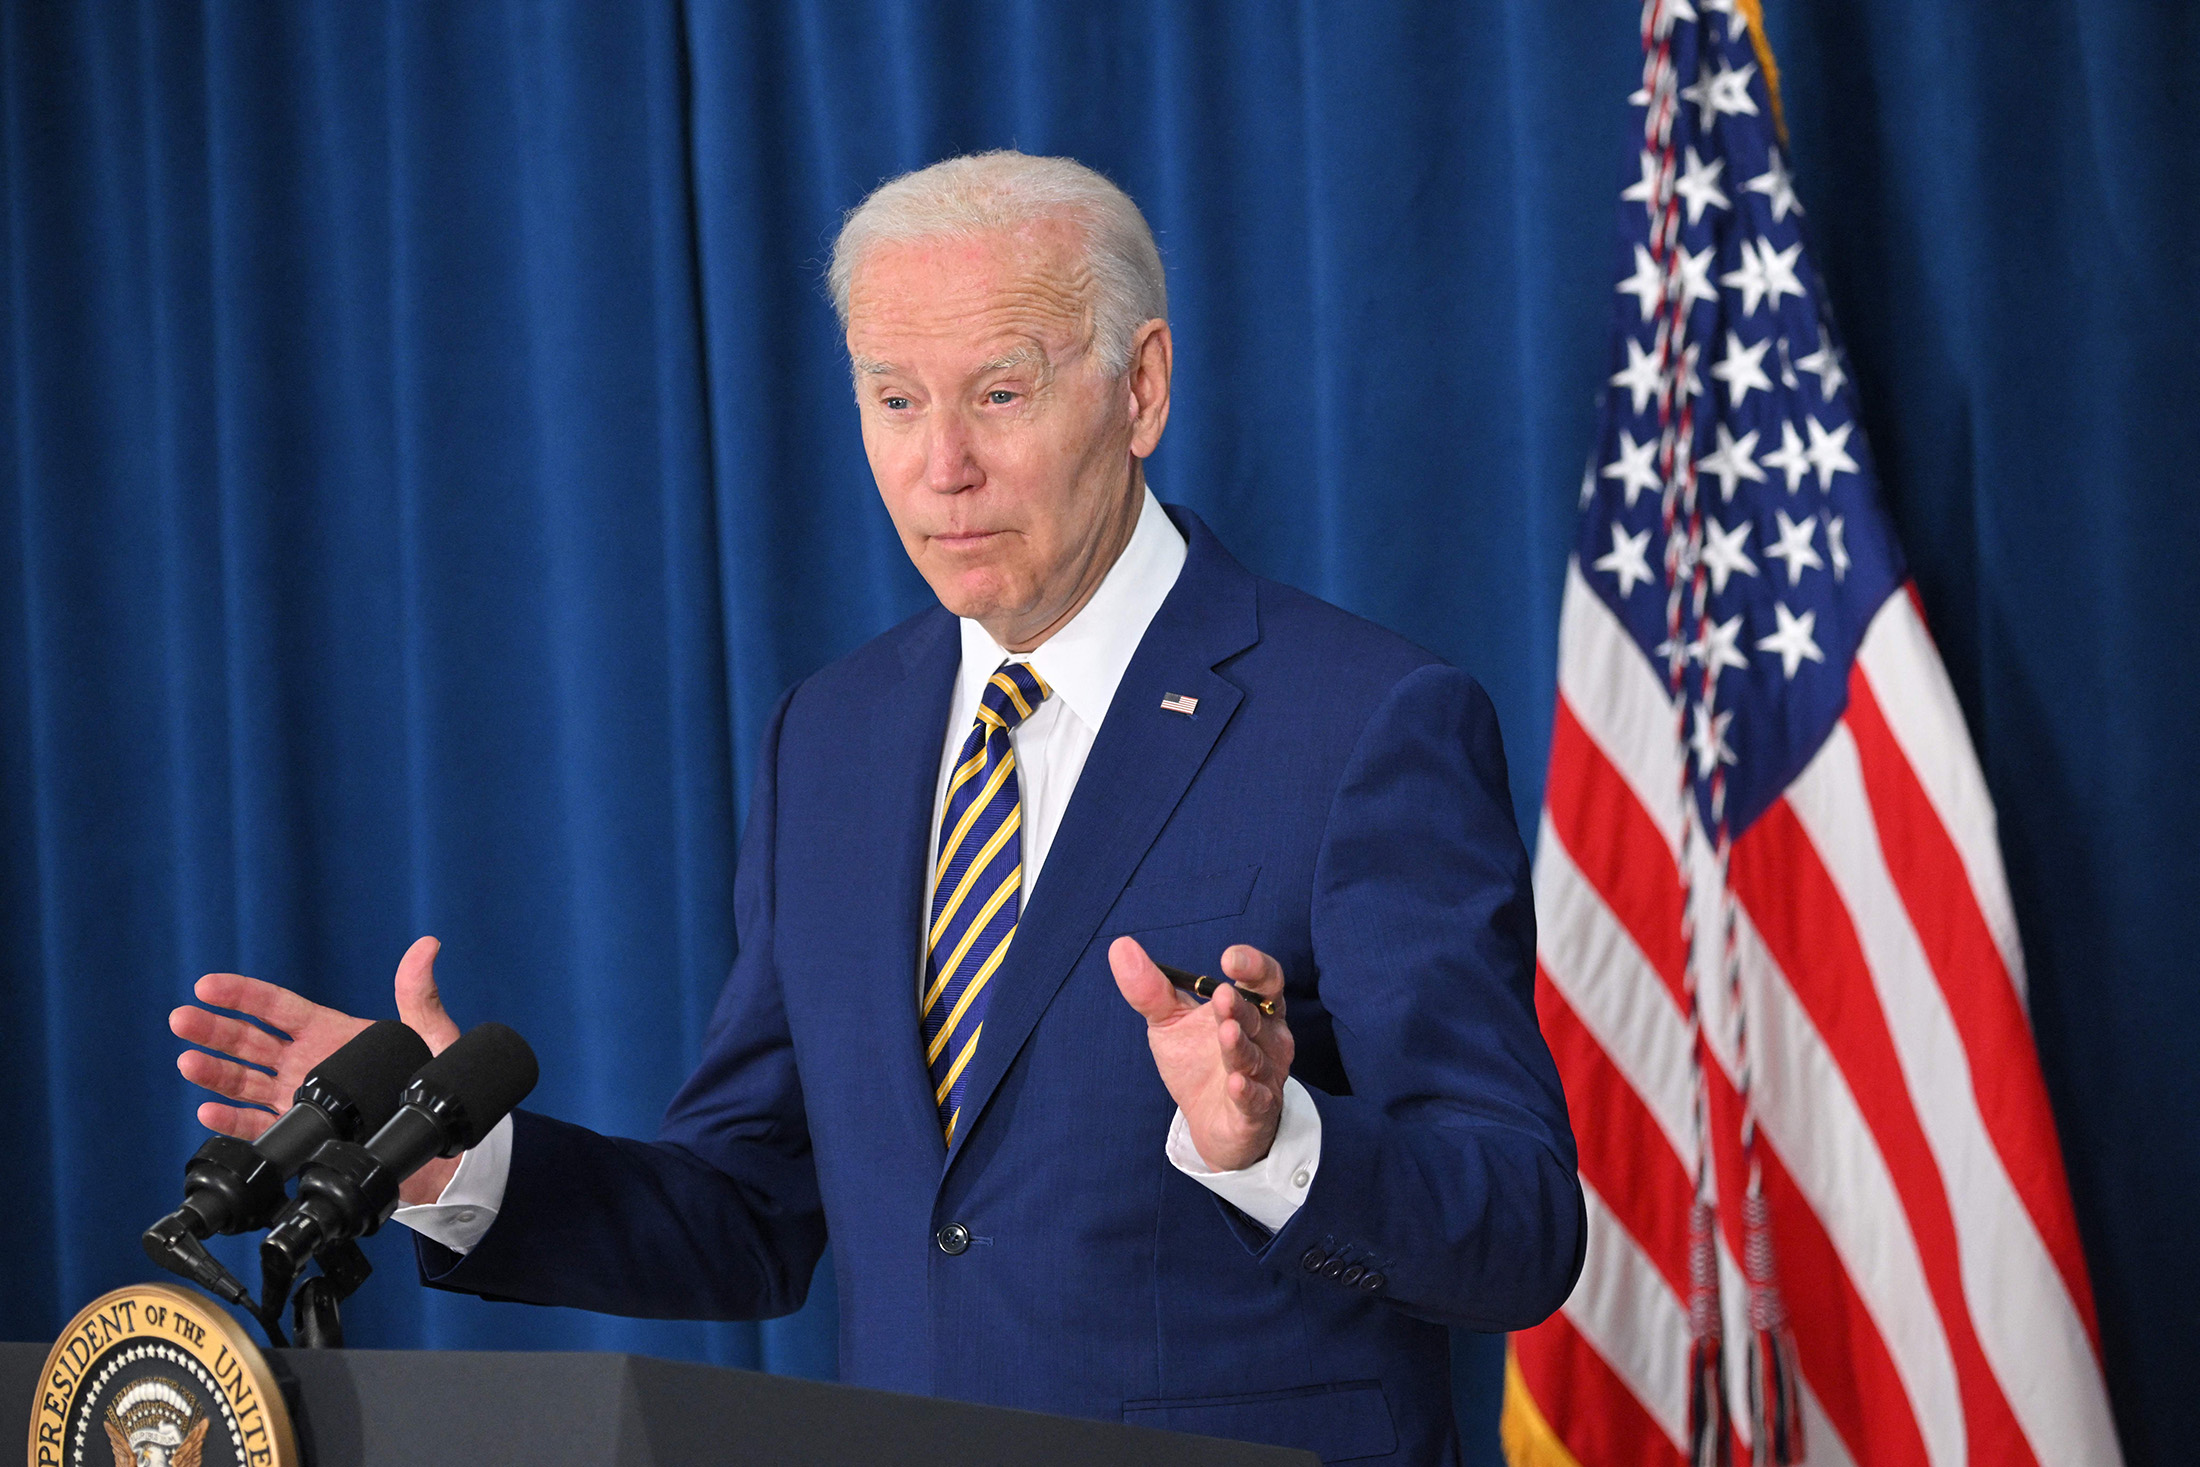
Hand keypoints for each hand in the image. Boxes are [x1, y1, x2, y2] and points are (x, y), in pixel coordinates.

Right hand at [169, 935, 465, 1205]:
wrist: (440, 1138)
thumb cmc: (434, 1079)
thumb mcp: (429, 1034)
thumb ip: (418, 994)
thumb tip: (427, 945)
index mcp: (328, 1031)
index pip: (274, 1007)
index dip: (241, 995)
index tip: (206, 985)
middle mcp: (305, 1062)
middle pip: (247, 1041)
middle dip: (212, 1029)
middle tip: (180, 1019)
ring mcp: (297, 1097)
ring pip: (243, 1082)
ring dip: (214, 1073)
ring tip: (186, 1061)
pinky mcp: (301, 1133)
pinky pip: (258, 1126)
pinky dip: (232, 1121)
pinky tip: (209, 1111)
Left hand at [1110, 936, 1294, 1171]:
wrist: (1210, 1123)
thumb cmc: (1196, 1063)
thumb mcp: (1169, 1022)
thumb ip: (1150, 989)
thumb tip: (1120, 946)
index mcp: (1252, 1008)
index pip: (1263, 980)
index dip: (1253, 966)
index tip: (1229, 958)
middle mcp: (1265, 1038)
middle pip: (1257, 1016)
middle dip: (1239, 1006)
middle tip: (1221, 995)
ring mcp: (1264, 1075)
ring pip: (1255, 1058)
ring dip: (1241, 1046)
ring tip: (1226, 1032)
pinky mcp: (1255, 1110)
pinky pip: (1255, 1100)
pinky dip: (1247, 1091)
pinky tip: (1236, 1083)